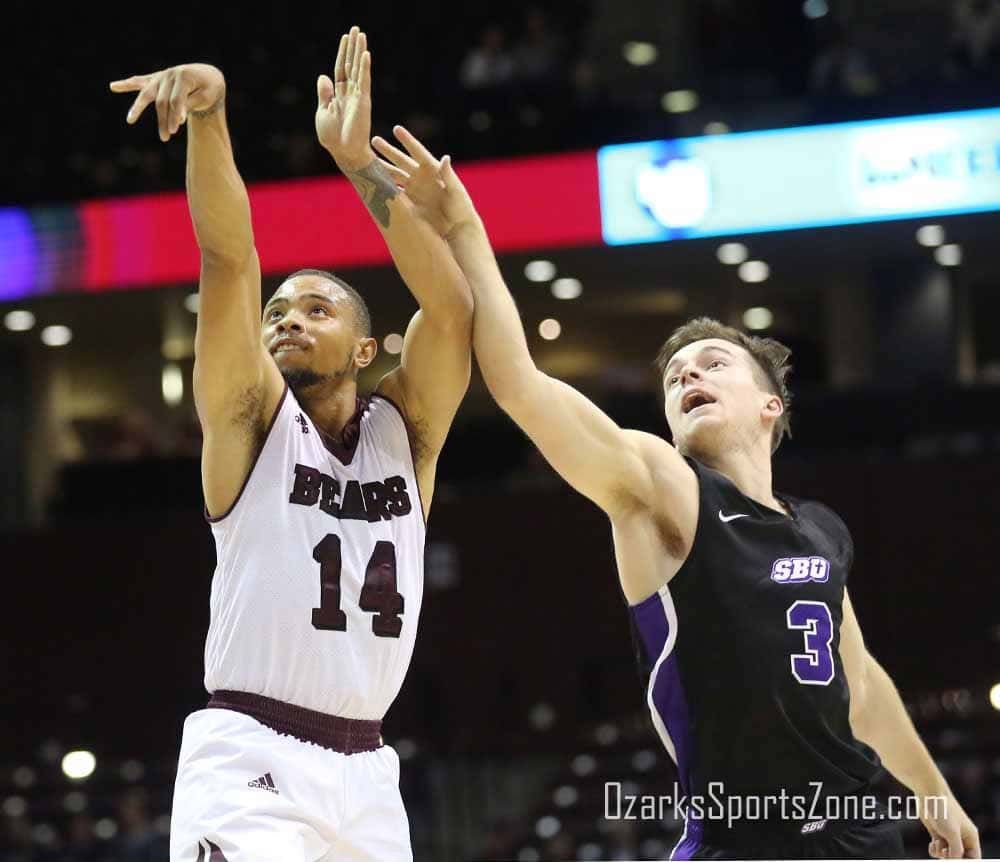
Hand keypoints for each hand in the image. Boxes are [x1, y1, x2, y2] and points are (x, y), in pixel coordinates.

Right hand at [109, 64, 225, 141]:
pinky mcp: (156, 79)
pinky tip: (113, 86)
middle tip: (166, 138)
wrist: (208, 75)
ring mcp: (161, 77)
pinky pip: (140, 81)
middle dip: (164, 120)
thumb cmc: (209, 88)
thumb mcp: (207, 96)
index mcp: (184, 76)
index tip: (176, 128)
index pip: (176, 100)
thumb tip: (178, 118)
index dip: (176, 115)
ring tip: (130, 120)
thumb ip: (191, 104)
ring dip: (138, 108)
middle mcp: (170, 75)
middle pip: (162, 101)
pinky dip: (127, 84)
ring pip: (147, 93)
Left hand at [317, 26, 373, 171]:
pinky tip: (365, 54)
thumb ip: (324, 94)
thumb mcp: (322, 112)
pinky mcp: (363, 102)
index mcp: (339, 95)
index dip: (342, 53)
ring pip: (358, 69)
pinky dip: (364, 67)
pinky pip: (363, 81)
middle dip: (353, 47)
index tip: (345, 38)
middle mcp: (350, 93)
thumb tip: (324, 76)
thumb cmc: (333, 137)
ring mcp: (358, 96)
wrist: (343, 152)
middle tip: (356, 29)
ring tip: (361, 34)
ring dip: (360, 51)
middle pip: (351, 64)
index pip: (341, 69)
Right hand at [371, 126, 477, 238]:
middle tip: (373, 140)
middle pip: (401, 160)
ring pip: (394, 175)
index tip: (396, 129)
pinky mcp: (411, 202)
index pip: (417, 152)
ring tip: (368, 160)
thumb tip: (446, 157)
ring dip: (382, 168)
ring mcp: (415, 189)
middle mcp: (421, 177)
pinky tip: (374, 184)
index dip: (407, 140)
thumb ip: (449, 175)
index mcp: (433, 170)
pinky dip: (384, 188)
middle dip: (387, 150)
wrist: (457, 228)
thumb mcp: (456, 191)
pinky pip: (394, 193)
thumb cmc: (461, 208)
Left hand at [923, 794, 979, 858]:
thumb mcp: (952, 833)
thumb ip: (956, 850)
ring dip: (941, 854)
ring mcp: (949, 835)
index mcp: (971, 837)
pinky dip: (935, 850)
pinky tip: (932, 843)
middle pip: (960, 857)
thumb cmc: (943, 811)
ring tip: (937, 844)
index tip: (954, 860)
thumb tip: (954, 860)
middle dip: (952, 858)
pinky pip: (938, 849)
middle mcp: (961, 837)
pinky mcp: (937, 833)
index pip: (974, 858)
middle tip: (944, 854)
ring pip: (948, 854)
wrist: (928, 794)